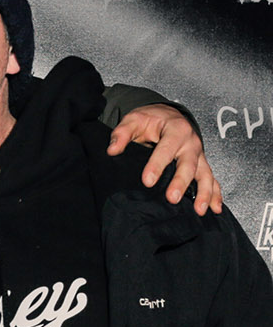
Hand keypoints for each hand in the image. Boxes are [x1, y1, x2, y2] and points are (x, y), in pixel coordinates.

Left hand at [107, 103, 221, 215]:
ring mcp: (198, 155)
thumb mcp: (135, 119)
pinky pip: (212, 180)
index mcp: (176, 129)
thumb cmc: (152, 119)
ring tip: (199, 210)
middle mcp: (191, 142)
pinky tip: (215, 208)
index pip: (166, 148)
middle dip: (181, 182)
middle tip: (173, 198)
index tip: (147, 181)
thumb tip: (112, 149)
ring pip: (205, 174)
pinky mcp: (201, 164)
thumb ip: (122, 133)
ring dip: (204, 193)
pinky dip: (215, 194)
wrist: (169, 116)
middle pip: (188, 164)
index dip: (157, 165)